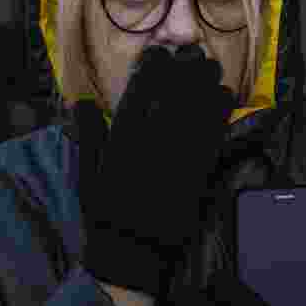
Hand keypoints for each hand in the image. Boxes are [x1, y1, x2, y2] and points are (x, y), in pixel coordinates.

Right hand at [74, 44, 235, 300]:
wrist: (133, 254)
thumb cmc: (105, 216)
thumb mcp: (86, 177)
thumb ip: (87, 137)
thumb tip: (80, 101)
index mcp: (121, 146)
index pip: (137, 97)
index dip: (149, 71)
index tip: (157, 53)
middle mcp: (151, 149)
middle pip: (172, 98)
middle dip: (183, 71)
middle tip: (192, 50)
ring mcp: (177, 162)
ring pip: (195, 114)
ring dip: (206, 86)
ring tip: (211, 64)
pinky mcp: (197, 176)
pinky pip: (212, 137)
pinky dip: (220, 114)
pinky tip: (225, 96)